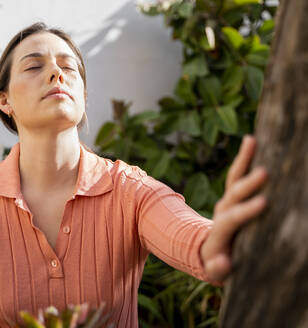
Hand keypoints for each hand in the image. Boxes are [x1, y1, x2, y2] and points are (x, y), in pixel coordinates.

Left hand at [200, 135, 267, 285]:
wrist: (208, 252)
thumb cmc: (217, 264)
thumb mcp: (215, 271)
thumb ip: (218, 268)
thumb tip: (223, 262)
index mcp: (219, 231)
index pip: (232, 219)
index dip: (245, 211)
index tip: (263, 203)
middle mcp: (222, 212)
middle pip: (233, 196)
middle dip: (248, 185)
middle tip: (264, 173)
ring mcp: (226, 201)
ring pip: (234, 179)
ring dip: (243, 161)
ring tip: (252, 140)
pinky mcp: (232, 195)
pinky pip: (237, 173)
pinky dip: (244, 158)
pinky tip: (251, 139)